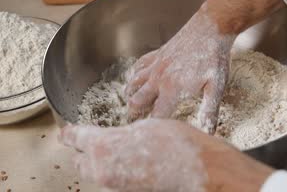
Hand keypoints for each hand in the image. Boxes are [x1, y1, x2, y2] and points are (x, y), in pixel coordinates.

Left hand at [59, 119, 273, 191]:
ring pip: (95, 172)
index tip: (65, 132)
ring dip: (97, 161)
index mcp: (103, 146)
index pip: (76, 138)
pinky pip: (112, 179)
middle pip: (80, 161)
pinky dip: (114, 169)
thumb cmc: (175, 143)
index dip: (69, 133)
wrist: (196, 167)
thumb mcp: (145, 126)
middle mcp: (104, 169)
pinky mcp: (129, 190)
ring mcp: (116, 183)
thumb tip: (115, 137)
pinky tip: (129, 159)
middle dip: (81, 150)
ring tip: (111, 150)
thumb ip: (122, 132)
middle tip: (87, 141)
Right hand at [125, 0, 284, 133]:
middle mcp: (159, 78)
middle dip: (135, 114)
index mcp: (172, 90)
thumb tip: (208, 132)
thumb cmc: (215, 58)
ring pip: (133, 83)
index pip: (156, 116)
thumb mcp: (217, 87)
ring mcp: (156, 65)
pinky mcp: (157, 54)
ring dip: (131, 95)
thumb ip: (209, 111)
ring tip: (134, 105)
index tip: (154, 136)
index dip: (154, 128)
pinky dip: (134, 75)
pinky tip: (137, 79)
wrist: (211, 27)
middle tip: (138, 123)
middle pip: (137, 102)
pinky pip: (138, 66)